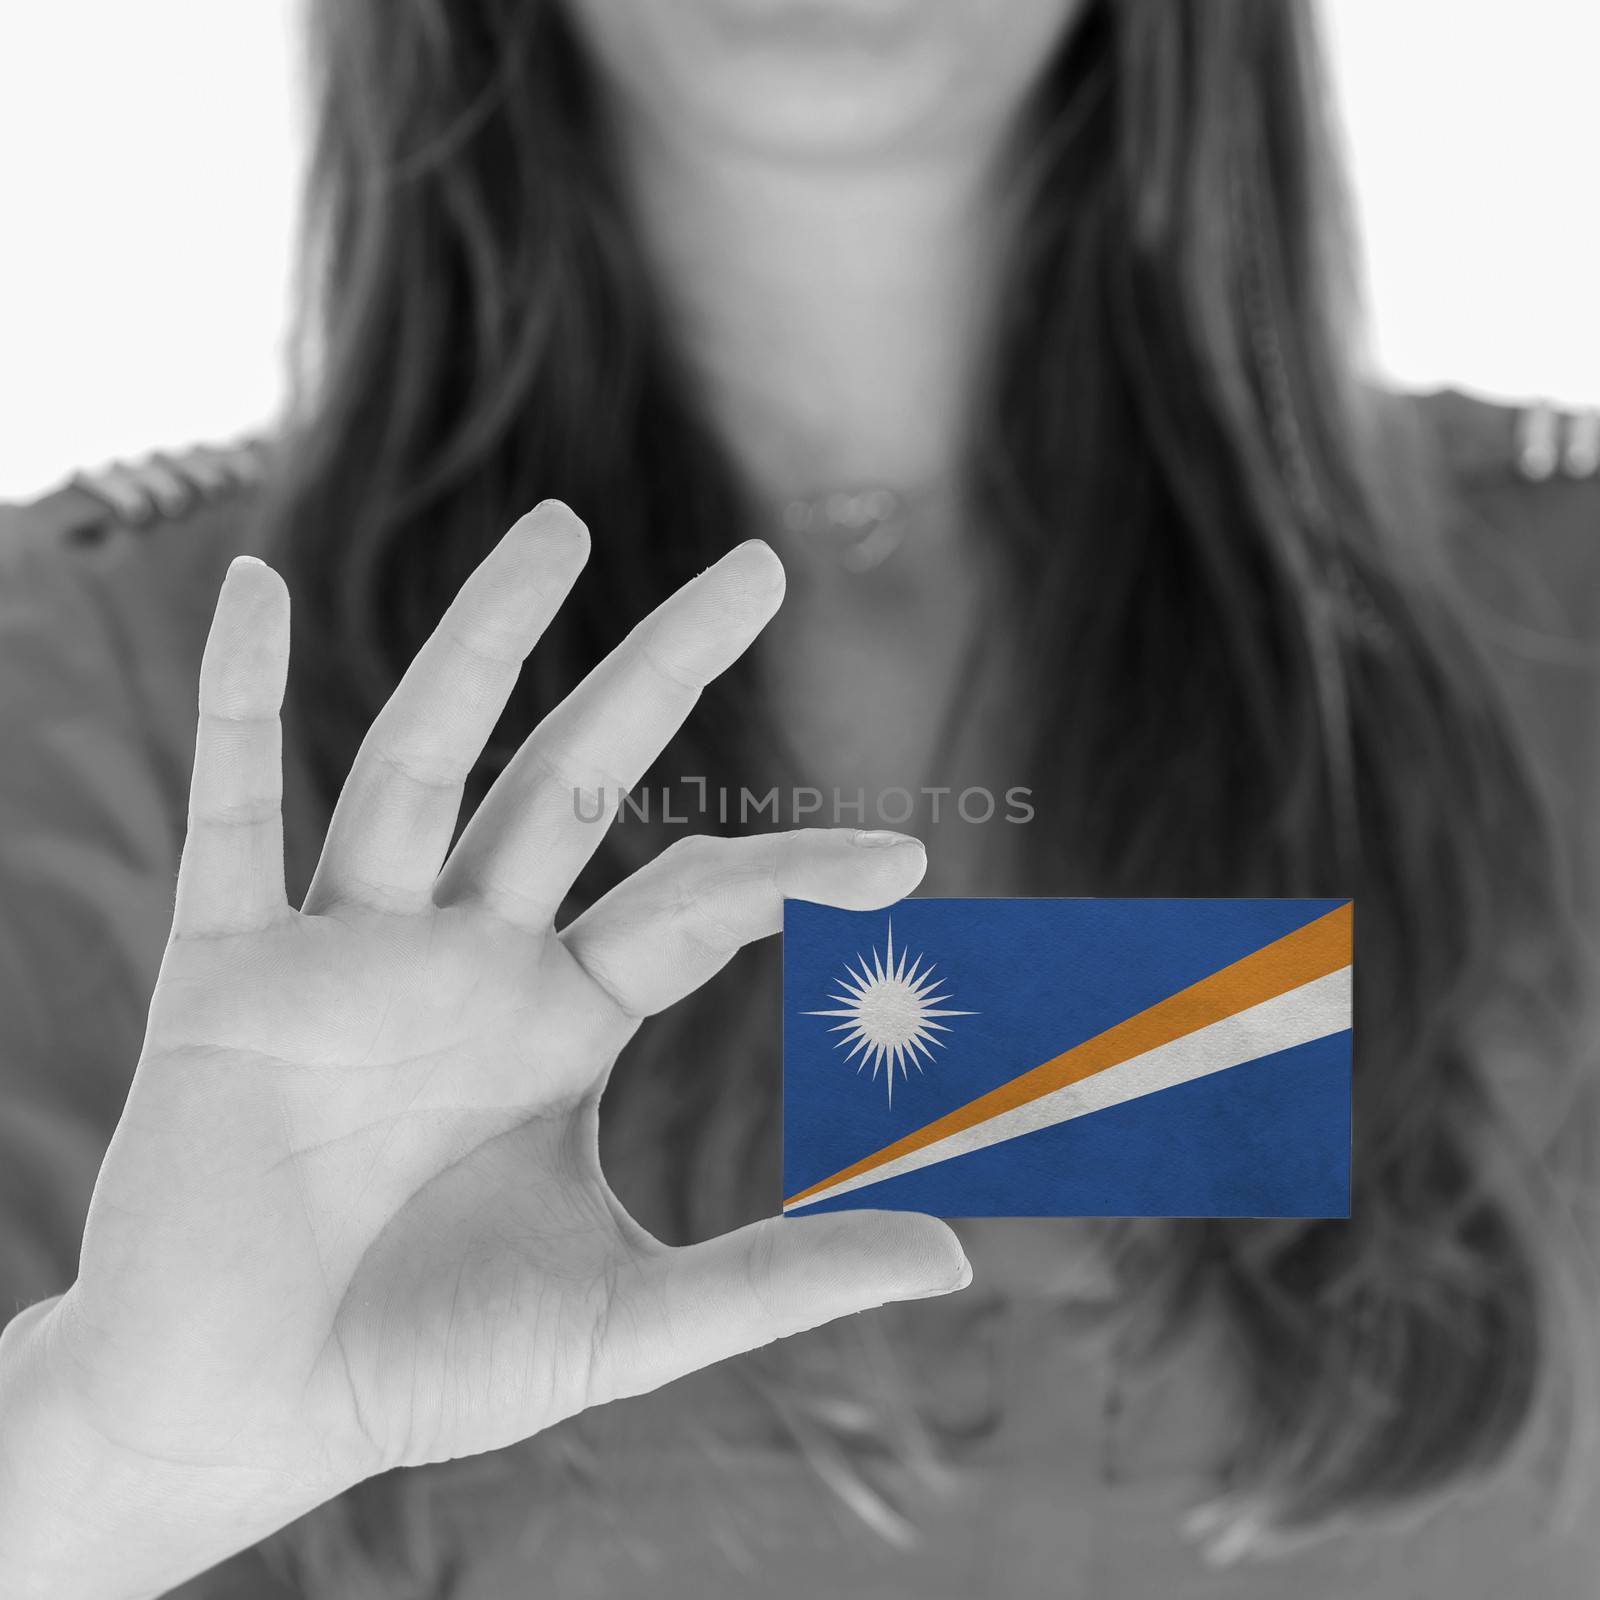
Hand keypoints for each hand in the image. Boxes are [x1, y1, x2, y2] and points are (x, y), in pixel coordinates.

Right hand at [2, 504, 966, 1595]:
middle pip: (575, 779)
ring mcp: (348, 953)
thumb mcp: (624, 1320)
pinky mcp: (226, 975)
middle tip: (763, 566)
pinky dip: (234, 702)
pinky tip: (252, 589)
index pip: (698, 904)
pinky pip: (226, 813)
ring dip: (486, 643)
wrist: (241, 1418)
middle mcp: (467, 959)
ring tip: (563, 528)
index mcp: (560, 1020)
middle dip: (663, 671)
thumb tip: (959, 1258)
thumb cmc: (423, 1366)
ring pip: (422, 761)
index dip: (798, 875)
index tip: (910, 865)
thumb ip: (781, 1280)